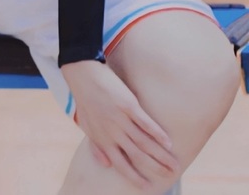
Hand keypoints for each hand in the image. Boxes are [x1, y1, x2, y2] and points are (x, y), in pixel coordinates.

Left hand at [61, 60, 178, 189]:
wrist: (82, 74)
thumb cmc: (85, 99)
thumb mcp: (86, 126)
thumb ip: (96, 146)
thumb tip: (107, 165)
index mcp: (103, 140)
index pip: (122, 165)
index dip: (135, 178)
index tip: (148, 187)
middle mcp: (113, 133)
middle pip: (138, 156)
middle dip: (156, 168)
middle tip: (171, 175)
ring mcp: (121, 119)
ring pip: (145, 142)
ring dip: (161, 155)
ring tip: (175, 164)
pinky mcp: (128, 105)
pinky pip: (146, 123)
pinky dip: (158, 134)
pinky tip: (168, 142)